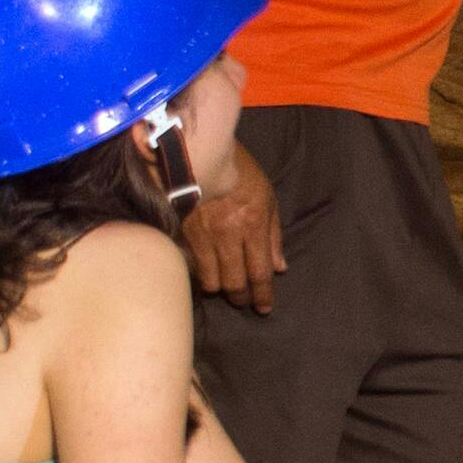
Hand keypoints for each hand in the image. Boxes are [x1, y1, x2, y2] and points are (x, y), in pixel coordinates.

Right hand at [185, 135, 284, 311]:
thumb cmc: (239, 172)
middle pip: (234, 283)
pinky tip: (203, 273)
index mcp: (252, 226)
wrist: (199, 154)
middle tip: (244, 301)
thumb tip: (279, 267)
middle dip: (241, 297)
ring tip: (223, 288)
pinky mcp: (182, 234)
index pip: (260, 272)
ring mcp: (202, 237)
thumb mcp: (267, 197)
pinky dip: (199, 274)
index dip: (263, 295)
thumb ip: (273, 234)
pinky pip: (192, 266)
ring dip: (219, 288)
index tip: (265, 308)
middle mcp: (227, 236)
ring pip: (210, 280)